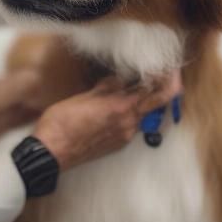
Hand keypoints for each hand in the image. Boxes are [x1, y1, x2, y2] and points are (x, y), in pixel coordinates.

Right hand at [32, 71, 182, 170]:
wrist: (50, 152)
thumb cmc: (61, 123)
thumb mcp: (82, 97)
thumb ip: (106, 88)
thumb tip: (120, 80)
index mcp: (121, 108)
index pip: (158, 94)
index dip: (169, 81)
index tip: (170, 70)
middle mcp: (128, 124)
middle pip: (155, 105)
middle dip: (159, 89)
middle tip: (158, 76)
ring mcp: (124, 136)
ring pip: (141, 115)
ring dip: (139, 101)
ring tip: (127, 87)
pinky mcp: (116, 145)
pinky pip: (130, 125)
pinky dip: (128, 112)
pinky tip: (113, 105)